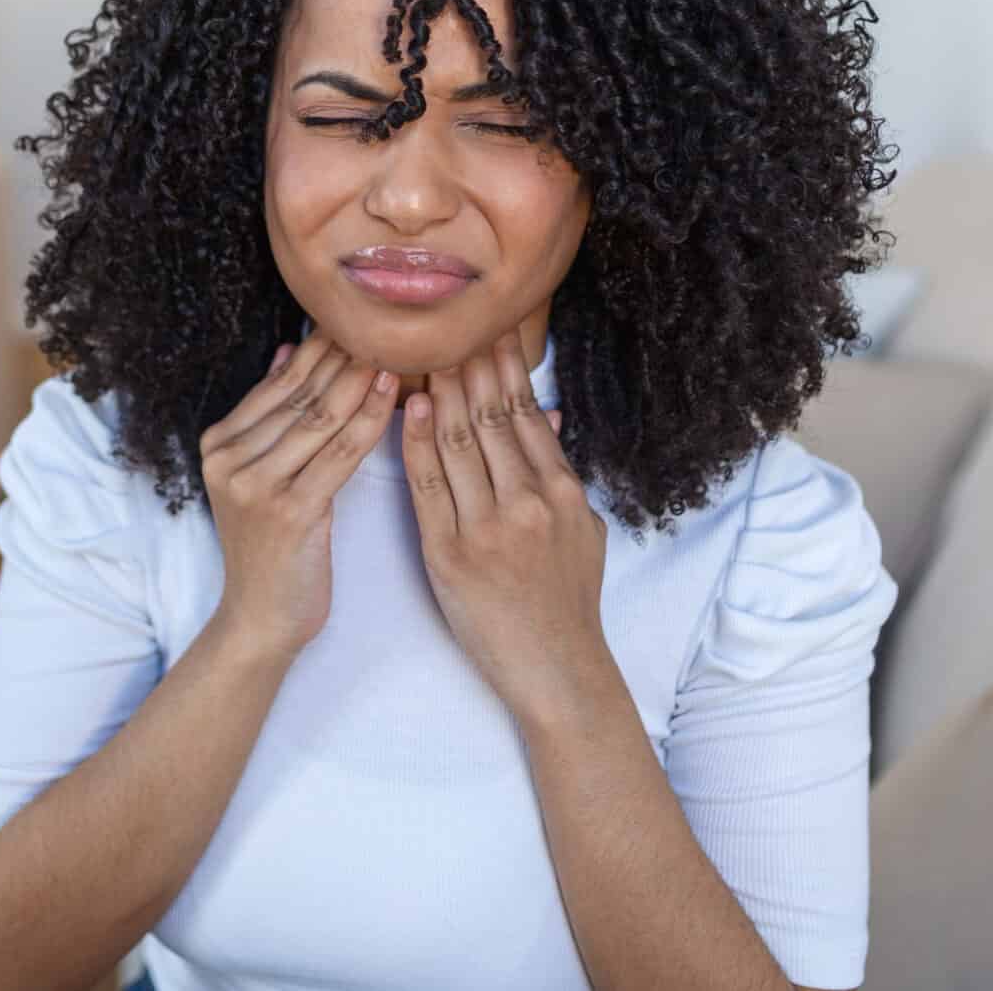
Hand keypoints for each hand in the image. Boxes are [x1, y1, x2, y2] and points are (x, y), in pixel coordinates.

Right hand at [199, 332, 397, 661]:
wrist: (261, 618)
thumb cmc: (272, 547)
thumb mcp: (259, 475)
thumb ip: (270, 415)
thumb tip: (287, 350)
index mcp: (219, 444)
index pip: (280, 382)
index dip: (323, 347)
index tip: (362, 316)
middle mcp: (228, 459)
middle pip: (301, 394)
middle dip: (347, 354)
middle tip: (390, 319)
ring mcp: (254, 485)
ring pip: (321, 417)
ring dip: (363, 377)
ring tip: (400, 345)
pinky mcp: (287, 510)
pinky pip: (339, 453)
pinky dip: (370, 419)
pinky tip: (394, 393)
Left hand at [403, 329, 612, 720]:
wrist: (556, 669)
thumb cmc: (568, 600)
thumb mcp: (583, 530)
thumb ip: (563, 472)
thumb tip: (549, 413)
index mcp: (563, 491)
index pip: (527, 412)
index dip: (503, 367)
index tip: (485, 331)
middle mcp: (528, 501)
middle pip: (491, 416)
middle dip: (468, 365)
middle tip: (446, 323)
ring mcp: (488, 527)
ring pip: (458, 441)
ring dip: (440, 391)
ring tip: (422, 351)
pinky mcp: (450, 553)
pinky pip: (428, 485)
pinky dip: (417, 441)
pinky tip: (409, 407)